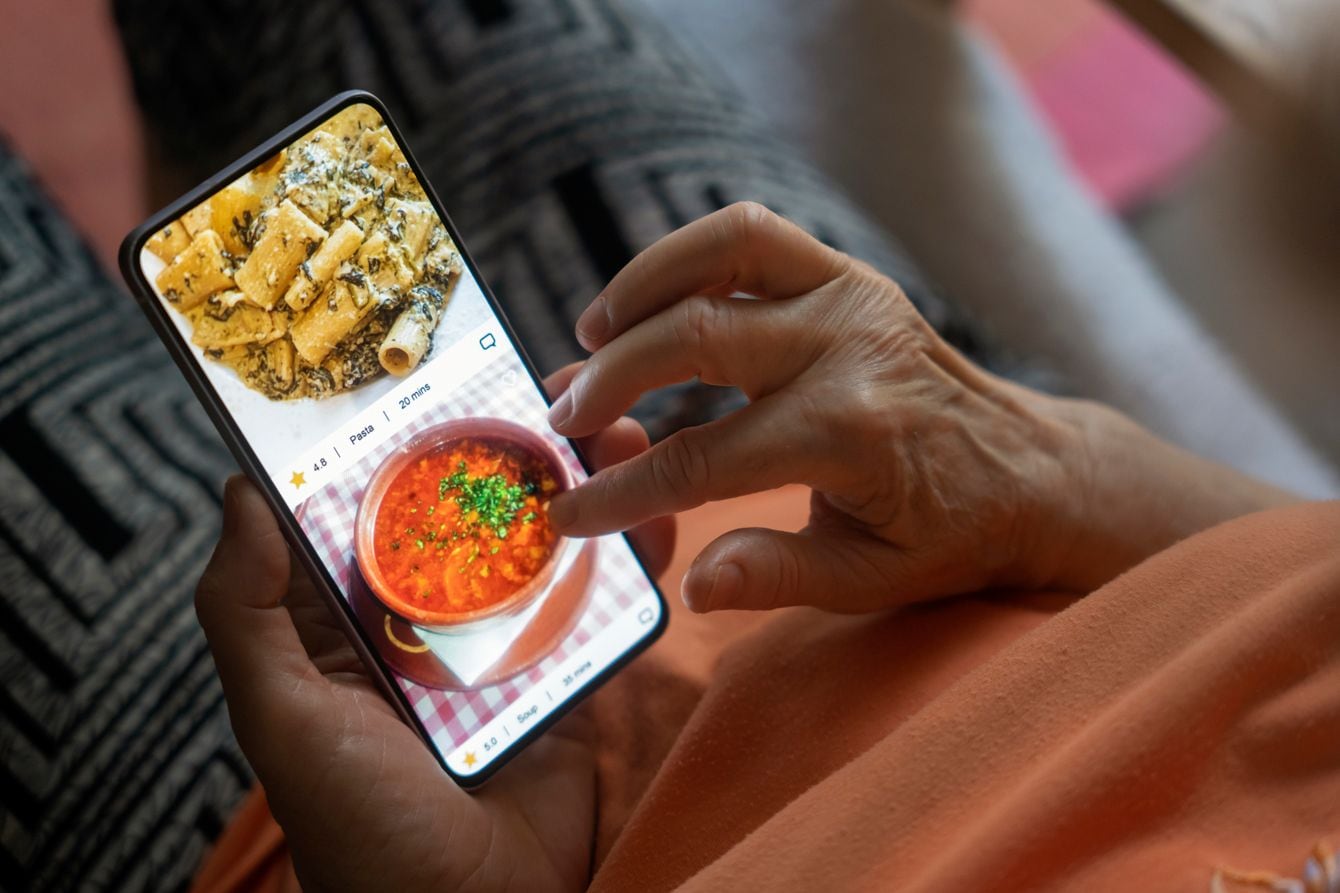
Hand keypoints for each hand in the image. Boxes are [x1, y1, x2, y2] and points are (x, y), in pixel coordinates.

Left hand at [195, 379, 671, 892]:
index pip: (367, 502)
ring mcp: (499, 642)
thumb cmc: (360, 827)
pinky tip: (650, 511)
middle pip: (466, 508)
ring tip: (611, 428)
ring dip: (576, 483)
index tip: (433, 368)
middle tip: (546, 385)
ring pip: (538, 541)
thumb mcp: (281, 718)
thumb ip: (248, 613)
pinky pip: (596, 601)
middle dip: (506, 444)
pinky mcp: (563, 672)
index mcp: (348, 615)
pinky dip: (628, 555)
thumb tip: (238, 490)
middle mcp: (424, 616)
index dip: (396, 436)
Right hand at [547, 203, 1297, 611]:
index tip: (568, 513)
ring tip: (591, 340)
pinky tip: (649, 301)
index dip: (622, 493)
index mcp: (849, 436)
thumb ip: (778, 576)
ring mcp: (852, 298)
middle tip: (566, 423)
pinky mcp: (851, 276)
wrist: (1027, 471)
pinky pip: (753, 236)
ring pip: (720, 254)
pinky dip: (687, 255)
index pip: (702, 462)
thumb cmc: (947, 534)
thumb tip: (692, 583)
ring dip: (640, 290)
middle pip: (693, 340)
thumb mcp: (870, 580)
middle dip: (611, 383)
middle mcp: (848, 350)